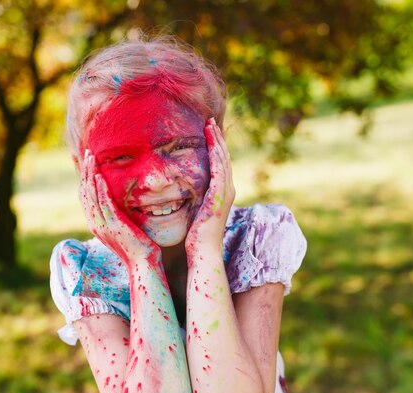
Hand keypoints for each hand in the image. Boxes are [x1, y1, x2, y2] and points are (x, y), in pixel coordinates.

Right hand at [79, 150, 160, 265]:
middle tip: (87, 153)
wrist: (143, 263)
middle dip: (85, 171)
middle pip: (85, 192)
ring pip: (91, 195)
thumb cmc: (137, 247)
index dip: (85, 178)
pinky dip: (99, 188)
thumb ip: (116, 216)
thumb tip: (118, 203)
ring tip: (91, 158)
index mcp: (96, 224)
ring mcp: (103, 225)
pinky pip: (103, 203)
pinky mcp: (114, 225)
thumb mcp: (123, 229)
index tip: (88, 162)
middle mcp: (95, 224)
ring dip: (91, 174)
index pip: (85, 197)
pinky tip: (98, 176)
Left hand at [186, 118, 234, 254]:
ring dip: (217, 141)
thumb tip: (184, 194)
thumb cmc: (196, 237)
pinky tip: (210, 140)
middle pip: (224, 158)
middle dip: (217, 138)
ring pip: (223, 160)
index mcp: (222, 193)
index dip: (215, 147)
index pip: (220, 164)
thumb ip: (194, 200)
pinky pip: (219, 169)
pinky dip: (215, 153)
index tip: (208, 132)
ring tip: (210, 124)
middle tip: (210, 121)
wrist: (203, 251)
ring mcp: (226, 193)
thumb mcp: (195, 213)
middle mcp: (228, 190)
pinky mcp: (220, 195)